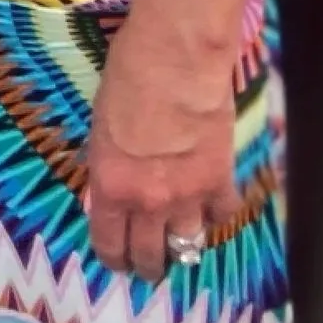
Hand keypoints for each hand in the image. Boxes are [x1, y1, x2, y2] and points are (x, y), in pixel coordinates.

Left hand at [85, 29, 237, 284]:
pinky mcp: (221, 181)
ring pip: (187, 247)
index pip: (109, 244)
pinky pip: (222, 216)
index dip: (114, 258)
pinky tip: (211, 205)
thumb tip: (110, 193)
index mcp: (111, 186)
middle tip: (149, 264)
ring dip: (182, 248)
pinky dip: (216, 214)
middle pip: (149, 256)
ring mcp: (188, 196)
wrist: (177, 57)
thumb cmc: (127, 76)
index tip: (117, 262)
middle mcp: (148, 202)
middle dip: (147, 265)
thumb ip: (108, 166)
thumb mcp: (100, 127)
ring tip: (181, 245)